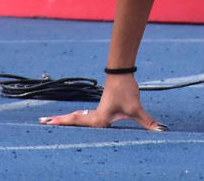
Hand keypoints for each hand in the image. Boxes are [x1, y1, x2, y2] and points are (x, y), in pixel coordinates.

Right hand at [38, 74, 166, 130]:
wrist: (123, 73)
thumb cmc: (126, 90)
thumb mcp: (136, 108)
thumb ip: (147, 121)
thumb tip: (161, 131)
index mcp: (99, 118)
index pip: (78, 123)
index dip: (63, 124)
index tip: (47, 123)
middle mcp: (95, 115)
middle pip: (74, 120)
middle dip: (59, 123)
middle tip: (41, 123)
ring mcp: (97, 110)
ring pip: (79, 117)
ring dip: (66, 120)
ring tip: (51, 122)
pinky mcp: (102, 106)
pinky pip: (85, 114)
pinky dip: (76, 117)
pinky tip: (74, 118)